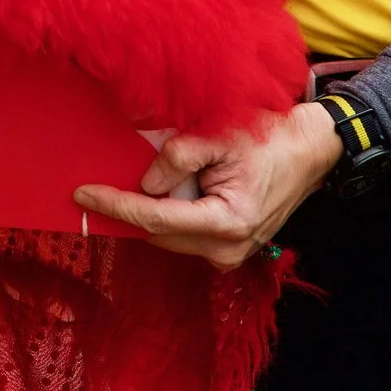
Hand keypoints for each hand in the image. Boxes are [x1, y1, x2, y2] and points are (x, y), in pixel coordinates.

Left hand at [73, 102, 340, 268]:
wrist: (307, 150)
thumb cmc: (267, 138)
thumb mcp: (219, 136)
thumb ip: (178, 158)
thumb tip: (146, 182)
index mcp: (227, 223)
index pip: (155, 220)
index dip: (115, 206)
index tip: (82, 194)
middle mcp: (227, 249)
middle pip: (159, 233)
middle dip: (130, 208)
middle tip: (98, 181)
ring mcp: (230, 253)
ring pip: (169, 235)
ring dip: (151, 210)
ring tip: (140, 178)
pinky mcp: (228, 247)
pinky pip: (184, 233)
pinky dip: (168, 213)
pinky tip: (162, 189)